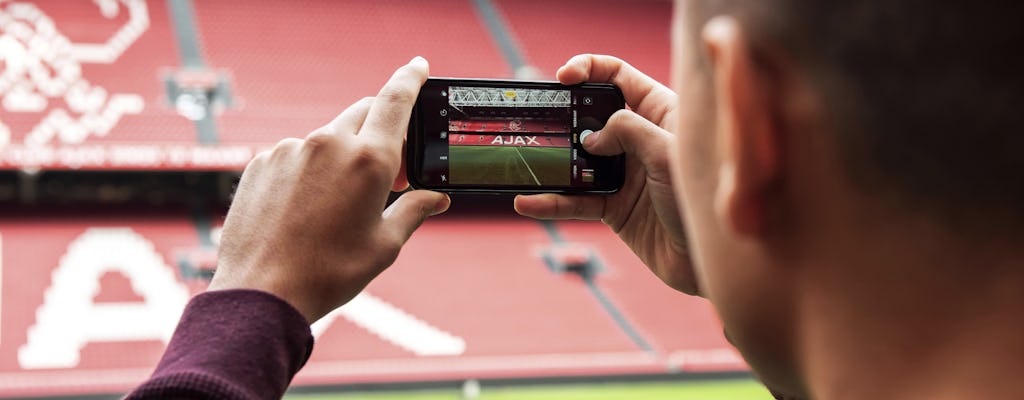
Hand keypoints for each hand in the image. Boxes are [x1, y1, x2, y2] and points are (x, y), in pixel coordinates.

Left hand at [210, 57, 449, 322]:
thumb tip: (436, 198)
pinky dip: (310, 171)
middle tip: (391, 170)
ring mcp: (291, 150)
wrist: (262, 292)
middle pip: (364, 113)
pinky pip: (296, 155)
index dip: (411, 77)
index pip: (396, 99)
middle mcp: (328, 144)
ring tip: (340, 204)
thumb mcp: (384, 245)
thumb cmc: (329, 272)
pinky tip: (307, 210)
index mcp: (368, 160)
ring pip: (329, 137)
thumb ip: (414, 211)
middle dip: (382, 129)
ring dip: (343, 156)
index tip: (419, 65)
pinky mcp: (262, 163)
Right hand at [514, 54, 697, 294]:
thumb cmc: (705, 200)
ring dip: (550, 162)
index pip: (619, 77)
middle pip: (590, 116)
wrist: (713, 262)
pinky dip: (550, 202)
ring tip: (523, 163)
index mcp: (660, 112)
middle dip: (561, 117)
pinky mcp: (614, 209)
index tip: (564, 78)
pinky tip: (527, 202)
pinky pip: (574, 200)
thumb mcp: (668, 153)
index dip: (589, 70)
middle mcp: (639, 139)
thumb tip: (590, 136)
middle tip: (538, 122)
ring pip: (577, 160)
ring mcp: (624, 174)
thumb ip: (628, 131)